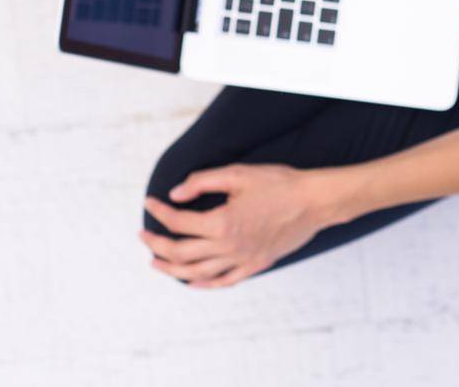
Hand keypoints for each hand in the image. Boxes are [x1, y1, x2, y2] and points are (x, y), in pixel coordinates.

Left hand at [139, 162, 334, 288]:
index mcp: (222, 223)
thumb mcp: (238, 174)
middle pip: (181, 252)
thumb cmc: (279, 183)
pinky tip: (192, 282)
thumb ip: (202, 182)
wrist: (315, 201)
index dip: (160, 211)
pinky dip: (204, 285)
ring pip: (197, 273)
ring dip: (172, 269)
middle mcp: (228, 247)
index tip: (151, 202)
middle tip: (143, 235)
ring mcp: (242, 260)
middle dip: (156, 244)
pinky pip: (224, 282)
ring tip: (156, 262)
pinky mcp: (255, 265)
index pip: (179, 222)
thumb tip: (175, 194)